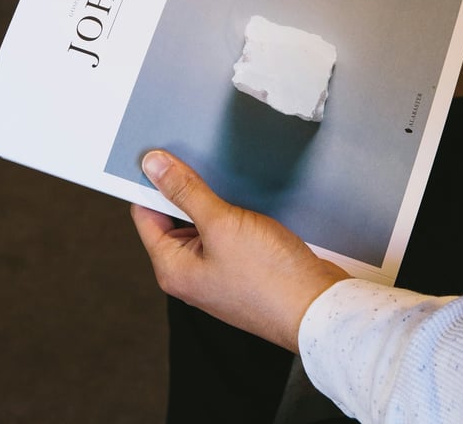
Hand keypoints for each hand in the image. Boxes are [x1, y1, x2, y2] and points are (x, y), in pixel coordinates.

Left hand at [131, 150, 348, 352]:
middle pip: (172, 218)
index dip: (150, 184)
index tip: (161, 156)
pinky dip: (231, 215)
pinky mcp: (240, 269)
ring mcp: (215, 273)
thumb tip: (153, 166)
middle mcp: (189, 274)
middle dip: (184, 191)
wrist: (318, 306)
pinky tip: (247, 202)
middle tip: (200, 163)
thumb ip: (185, 191)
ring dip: (212, 202)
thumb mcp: (221, 223)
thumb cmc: (270, 277)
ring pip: (202, 224)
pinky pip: (225, 234)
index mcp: (172, 267)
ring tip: (228, 184)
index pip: (145, 214)